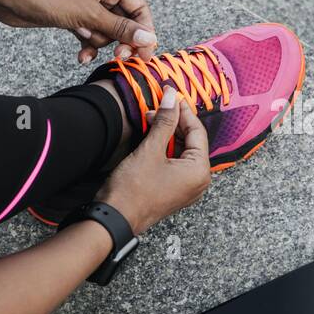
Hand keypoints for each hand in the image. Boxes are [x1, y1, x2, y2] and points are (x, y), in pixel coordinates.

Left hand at [0, 0, 157, 64]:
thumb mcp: (89, 15)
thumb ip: (121, 29)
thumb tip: (149, 39)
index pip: (140, 9)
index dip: (145, 32)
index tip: (144, 53)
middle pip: (126, 23)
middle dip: (120, 40)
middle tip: (118, 56)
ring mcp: (89, 5)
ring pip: (108, 32)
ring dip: (99, 42)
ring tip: (84, 41)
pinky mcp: (76, 16)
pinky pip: (92, 35)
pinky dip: (88, 45)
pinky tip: (81, 55)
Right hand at [96, 87, 209, 233]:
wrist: (114, 218)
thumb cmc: (133, 190)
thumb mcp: (150, 150)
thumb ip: (164, 122)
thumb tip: (172, 97)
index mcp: (200, 171)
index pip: (197, 131)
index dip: (183, 110)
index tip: (171, 95)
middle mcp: (198, 181)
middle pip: (192, 141)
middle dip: (174, 122)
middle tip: (158, 106)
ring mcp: (186, 187)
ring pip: (182, 151)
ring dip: (168, 134)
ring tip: (152, 119)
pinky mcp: (173, 190)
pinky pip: (175, 163)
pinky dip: (165, 148)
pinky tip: (152, 136)